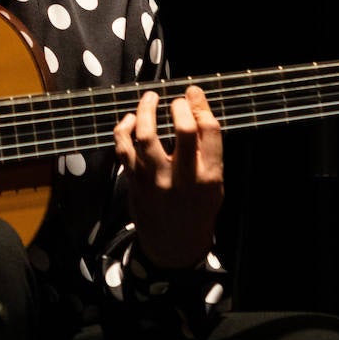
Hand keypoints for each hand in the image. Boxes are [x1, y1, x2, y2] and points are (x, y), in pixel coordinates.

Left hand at [112, 84, 223, 268]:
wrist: (173, 245)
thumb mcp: (214, 184)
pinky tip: (131, 119)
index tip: (193, 94)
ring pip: (147, 135)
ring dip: (146, 109)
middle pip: (184, 130)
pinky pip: (124, 148)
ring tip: (150, 98)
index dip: (200, 106)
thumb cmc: (197, 209)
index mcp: (210, 176)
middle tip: (176, 100)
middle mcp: (184, 177)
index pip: (209, 131)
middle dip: (180, 107)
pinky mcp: (134, 181)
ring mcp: (156, 179)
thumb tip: (196, 109)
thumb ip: (208, 152)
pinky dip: (125, 128)